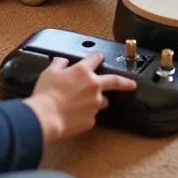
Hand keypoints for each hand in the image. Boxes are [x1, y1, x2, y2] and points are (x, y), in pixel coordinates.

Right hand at [24, 53, 138, 143]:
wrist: (45, 117)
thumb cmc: (46, 94)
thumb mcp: (50, 72)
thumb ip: (59, 64)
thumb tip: (62, 61)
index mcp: (83, 71)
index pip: (95, 58)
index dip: (97, 57)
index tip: (100, 57)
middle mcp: (94, 85)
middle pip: (115, 81)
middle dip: (125, 82)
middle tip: (132, 84)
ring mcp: (95, 104)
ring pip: (102, 101)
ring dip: (97, 101)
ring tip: (82, 105)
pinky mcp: (92, 120)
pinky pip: (90, 116)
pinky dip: (85, 115)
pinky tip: (74, 116)